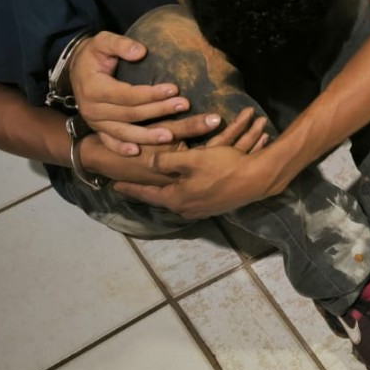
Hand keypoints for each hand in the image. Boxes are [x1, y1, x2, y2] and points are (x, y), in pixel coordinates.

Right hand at [69, 31, 221, 154]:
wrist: (77, 69)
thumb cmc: (94, 54)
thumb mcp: (103, 41)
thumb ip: (120, 44)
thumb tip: (140, 52)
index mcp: (94, 88)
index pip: (127, 94)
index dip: (150, 93)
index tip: (174, 89)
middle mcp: (92, 109)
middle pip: (130, 114)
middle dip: (158, 111)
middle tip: (183, 106)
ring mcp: (95, 122)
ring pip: (123, 132)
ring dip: (147, 135)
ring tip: (170, 135)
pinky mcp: (98, 129)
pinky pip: (109, 142)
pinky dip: (121, 149)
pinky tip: (137, 152)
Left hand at [113, 107, 275, 218]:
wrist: (257, 179)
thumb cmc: (223, 167)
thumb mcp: (192, 160)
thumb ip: (166, 162)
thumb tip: (148, 163)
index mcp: (177, 198)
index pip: (146, 193)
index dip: (129, 187)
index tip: (112, 185)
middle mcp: (187, 208)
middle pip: (162, 197)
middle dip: (149, 188)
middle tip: (134, 182)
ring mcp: (202, 209)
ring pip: (179, 198)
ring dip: (169, 189)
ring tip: (159, 182)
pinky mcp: (215, 206)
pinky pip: (193, 197)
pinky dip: (185, 190)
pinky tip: (186, 184)